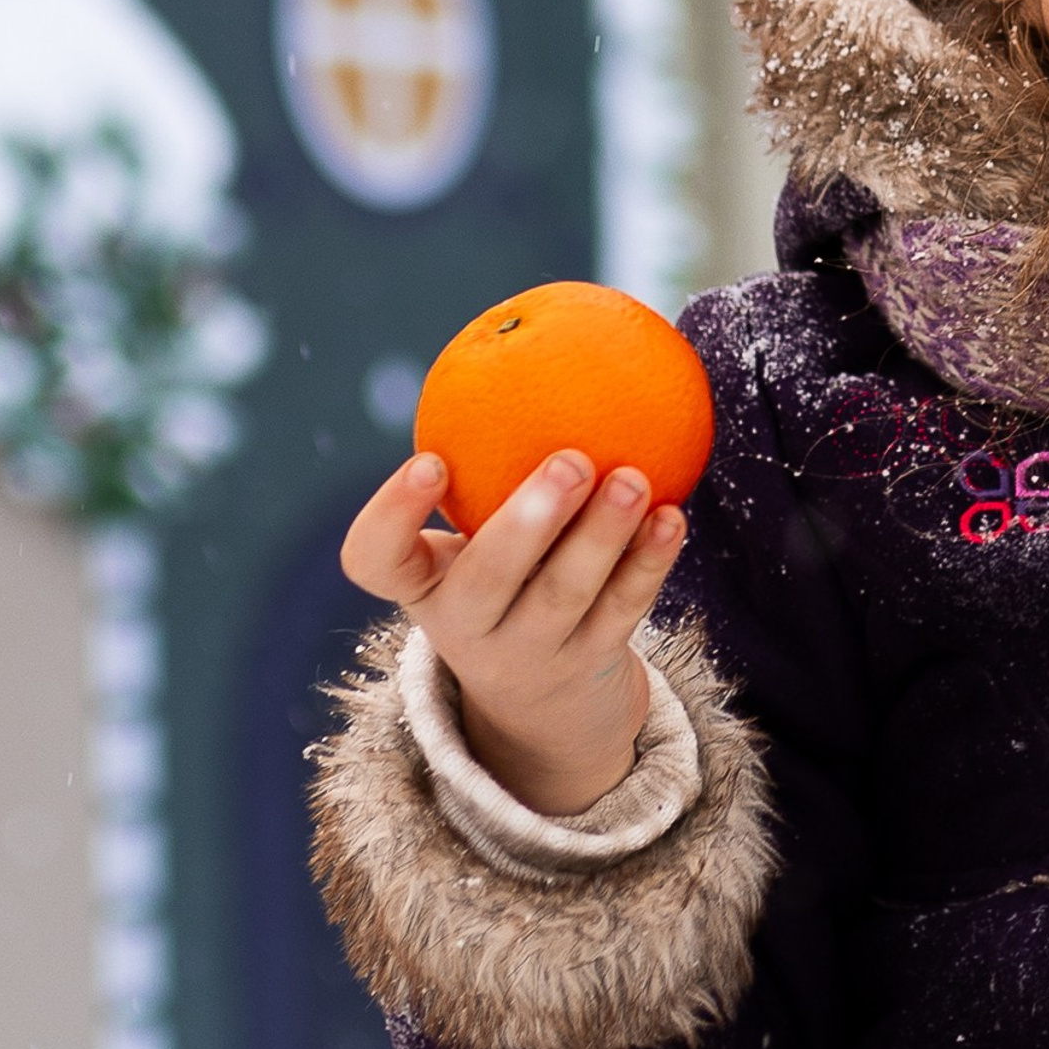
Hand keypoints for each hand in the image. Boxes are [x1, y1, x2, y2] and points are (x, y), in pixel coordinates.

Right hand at [341, 450, 687, 815]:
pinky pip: (624, 610)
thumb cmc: (507, 585)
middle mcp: (465, 627)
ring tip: (635, 479)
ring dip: (604, 536)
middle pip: (485, 581)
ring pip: (565, 596)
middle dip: (527, 522)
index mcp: (423, 586)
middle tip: (572, 460)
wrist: (544, 710)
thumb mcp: (478, 544)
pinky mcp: (588, 666)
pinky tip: (674, 517)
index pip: (374, 560)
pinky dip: (649, 563)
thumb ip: (490, 470)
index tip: (432, 459)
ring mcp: (529, 655)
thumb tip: (537, 339)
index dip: (390, 514)